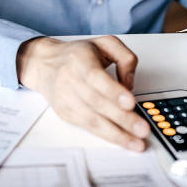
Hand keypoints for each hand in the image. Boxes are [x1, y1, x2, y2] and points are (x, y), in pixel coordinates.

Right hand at [16, 36, 149, 151]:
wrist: (44, 64)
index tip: (130, 103)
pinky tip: (121, 140)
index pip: (95, 78)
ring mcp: (67, 99)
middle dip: (122, 119)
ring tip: (135, 143)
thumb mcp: (104, 43)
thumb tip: (130, 84)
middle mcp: (70, 80)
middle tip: (142, 129)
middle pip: (96, 103)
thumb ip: (125, 57)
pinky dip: (105, 136)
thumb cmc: (76, 55)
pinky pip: (87, 127)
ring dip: (115, 134)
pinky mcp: (66, 114)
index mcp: (80, 60)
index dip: (113, 92)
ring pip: (91, 120)